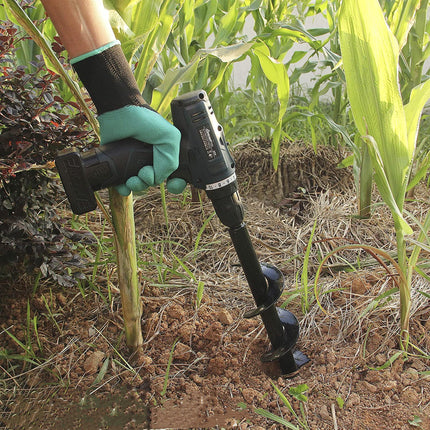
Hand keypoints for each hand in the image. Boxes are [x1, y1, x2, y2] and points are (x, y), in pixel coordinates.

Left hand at [70, 41, 186, 195]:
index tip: (172, 185)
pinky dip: (123, 189)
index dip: (176, 184)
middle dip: (150, 182)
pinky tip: (122, 186)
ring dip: (137, 186)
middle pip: (154, 182)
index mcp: (166, 155)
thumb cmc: (146, 121)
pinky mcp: (119, 163)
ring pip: (139, 185)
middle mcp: (152, 160)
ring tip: (132, 179)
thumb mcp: (170, 138)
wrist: (120, 111)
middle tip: (144, 172)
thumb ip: (170, 161)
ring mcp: (135, 163)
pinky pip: (122, 183)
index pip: (177, 177)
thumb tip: (158, 179)